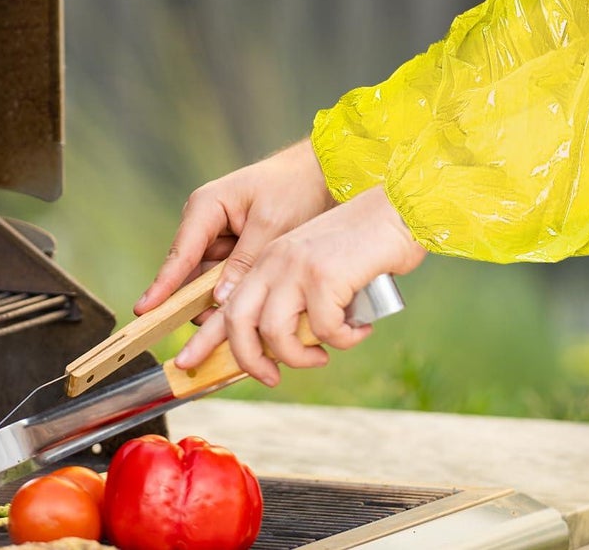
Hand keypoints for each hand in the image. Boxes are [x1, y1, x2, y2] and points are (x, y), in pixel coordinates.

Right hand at [135, 139, 336, 316]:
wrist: (320, 173)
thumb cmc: (295, 187)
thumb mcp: (271, 224)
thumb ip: (244, 262)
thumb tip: (219, 299)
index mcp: (208, 206)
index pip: (181, 253)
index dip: (163, 285)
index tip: (144, 311)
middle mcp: (206, 222)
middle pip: (191, 273)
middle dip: (199, 302)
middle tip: (211, 330)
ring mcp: (218, 237)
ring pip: (208, 281)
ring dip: (220, 300)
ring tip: (239, 320)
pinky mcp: (233, 249)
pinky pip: (225, 279)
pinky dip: (234, 292)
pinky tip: (250, 307)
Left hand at [172, 187, 425, 386]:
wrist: (399, 211)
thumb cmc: (364, 244)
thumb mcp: (316, 267)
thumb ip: (294, 297)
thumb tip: (280, 347)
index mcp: (269, 257)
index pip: (226, 303)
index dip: (205, 339)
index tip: (189, 365)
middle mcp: (276, 260)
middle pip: (239, 323)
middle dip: (249, 361)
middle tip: (270, 377)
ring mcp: (298, 267)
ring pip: (276, 334)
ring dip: (301, 357)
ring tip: (323, 355)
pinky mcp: (324, 276)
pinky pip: (324, 331)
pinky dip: (344, 339)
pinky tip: (360, 328)